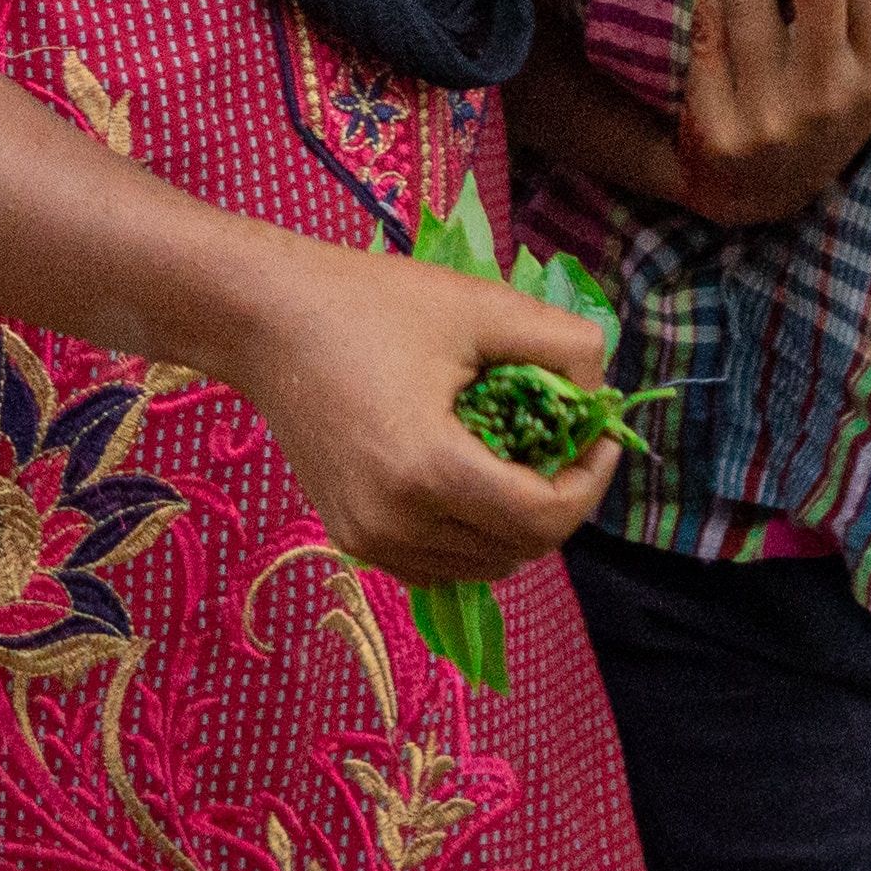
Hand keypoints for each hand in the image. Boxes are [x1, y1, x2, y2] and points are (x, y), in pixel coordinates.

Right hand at [220, 233, 620, 583]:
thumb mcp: (480, 307)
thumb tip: (602, 392)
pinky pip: (439, 563)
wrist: (268, 320)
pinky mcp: (352, 540)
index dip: (590, 482)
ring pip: (481, 566)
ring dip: (517, 523)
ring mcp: (369, 540)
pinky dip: (472, 536)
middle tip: (565, 442)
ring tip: (519, 457)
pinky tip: (473, 480)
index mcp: (428, 470)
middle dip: (560, 499)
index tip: (599, 435)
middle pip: (519, 549)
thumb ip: (562, 346)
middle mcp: (396, 524)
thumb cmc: (372, 304)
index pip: (544, 519)